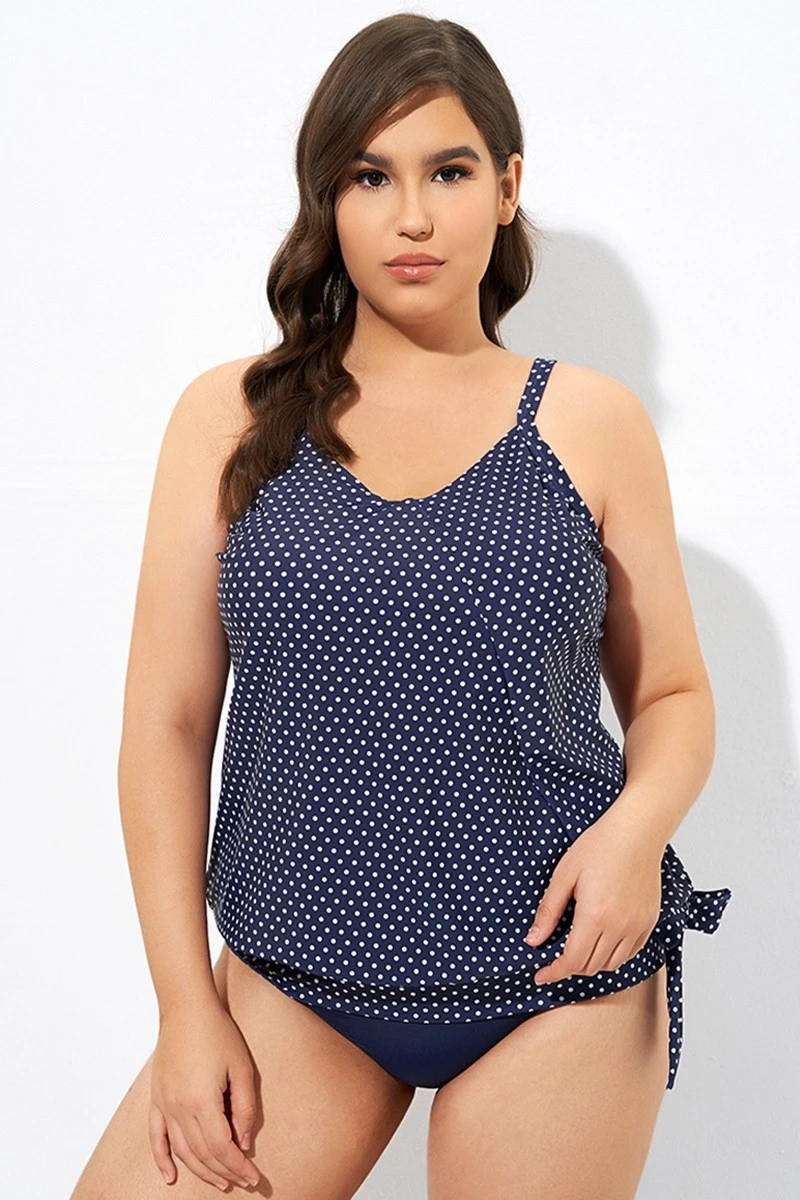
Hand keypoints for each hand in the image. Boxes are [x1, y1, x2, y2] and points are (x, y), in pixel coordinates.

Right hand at [149, 998, 260, 1190]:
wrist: (186, 1008)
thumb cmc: (217, 1032)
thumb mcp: (242, 1067)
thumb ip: (244, 1108)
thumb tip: (244, 1142)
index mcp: (202, 1101)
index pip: (222, 1148)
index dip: (238, 1166)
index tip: (253, 1177)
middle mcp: (179, 1108)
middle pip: (202, 1154)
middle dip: (225, 1172)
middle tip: (243, 1182)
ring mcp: (164, 1105)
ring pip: (182, 1151)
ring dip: (201, 1171)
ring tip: (221, 1181)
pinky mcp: (156, 1099)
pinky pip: (156, 1138)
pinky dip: (162, 1160)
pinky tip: (170, 1177)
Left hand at [524, 806, 663, 985]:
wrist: (637, 831)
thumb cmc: (599, 846)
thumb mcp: (564, 875)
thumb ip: (548, 911)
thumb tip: (533, 940)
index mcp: (595, 915)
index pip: (572, 961)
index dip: (554, 972)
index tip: (541, 976)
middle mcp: (619, 926)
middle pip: (591, 966)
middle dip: (570, 967)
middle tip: (555, 958)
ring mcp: (638, 925)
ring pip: (612, 964)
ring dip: (592, 963)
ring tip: (577, 948)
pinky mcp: (649, 921)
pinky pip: (630, 952)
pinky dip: (613, 955)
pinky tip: (601, 940)